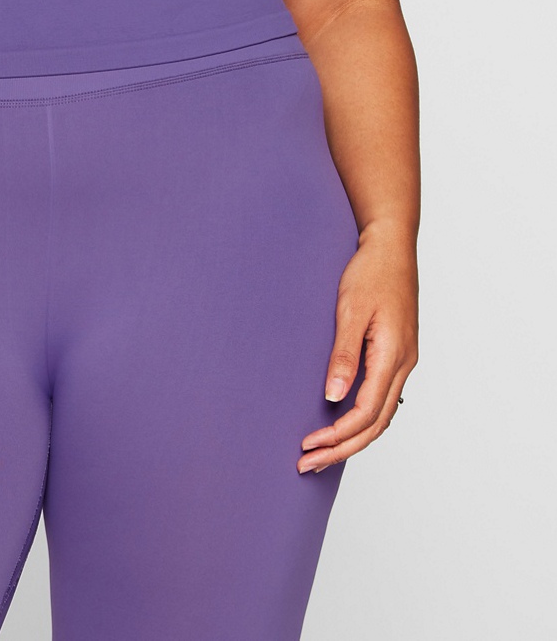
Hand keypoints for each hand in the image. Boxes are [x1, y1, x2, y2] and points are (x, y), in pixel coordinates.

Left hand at [297, 223, 417, 473]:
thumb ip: (343, 355)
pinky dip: (362, 419)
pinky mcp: (397, 354)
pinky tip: (342, 423)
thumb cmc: (371, 272)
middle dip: (342, 448)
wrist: (392, 246)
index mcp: (393, 355)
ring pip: (382, 415)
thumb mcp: (351, 310)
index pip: (367, 412)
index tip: (309, 447)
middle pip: (376, 424)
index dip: (338, 435)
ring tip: (321, 454)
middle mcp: (403, 364)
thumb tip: (333, 397)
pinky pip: (382, 398)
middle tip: (308, 464)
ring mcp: (403, 361)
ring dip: (352, 438)